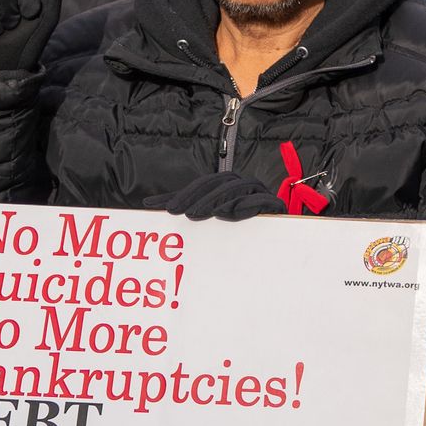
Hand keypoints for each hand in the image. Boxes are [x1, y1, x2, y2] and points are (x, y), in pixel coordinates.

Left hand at [146, 171, 285, 220]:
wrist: (274, 243)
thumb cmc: (238, 230)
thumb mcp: (209, 218)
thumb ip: (186, 209)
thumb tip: (150, 204)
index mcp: (228, 186)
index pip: (204, 184)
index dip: (184, 193)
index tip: (164, 208)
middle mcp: (244, 185)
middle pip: (220, 182)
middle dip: (199, 196)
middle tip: (181, 213)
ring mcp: (261, 193)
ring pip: (238, 187)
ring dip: (218, 199)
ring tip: (202, 214)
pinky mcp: (275, 206)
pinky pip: (261, 200)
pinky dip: (247, 204)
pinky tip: (231, 213)